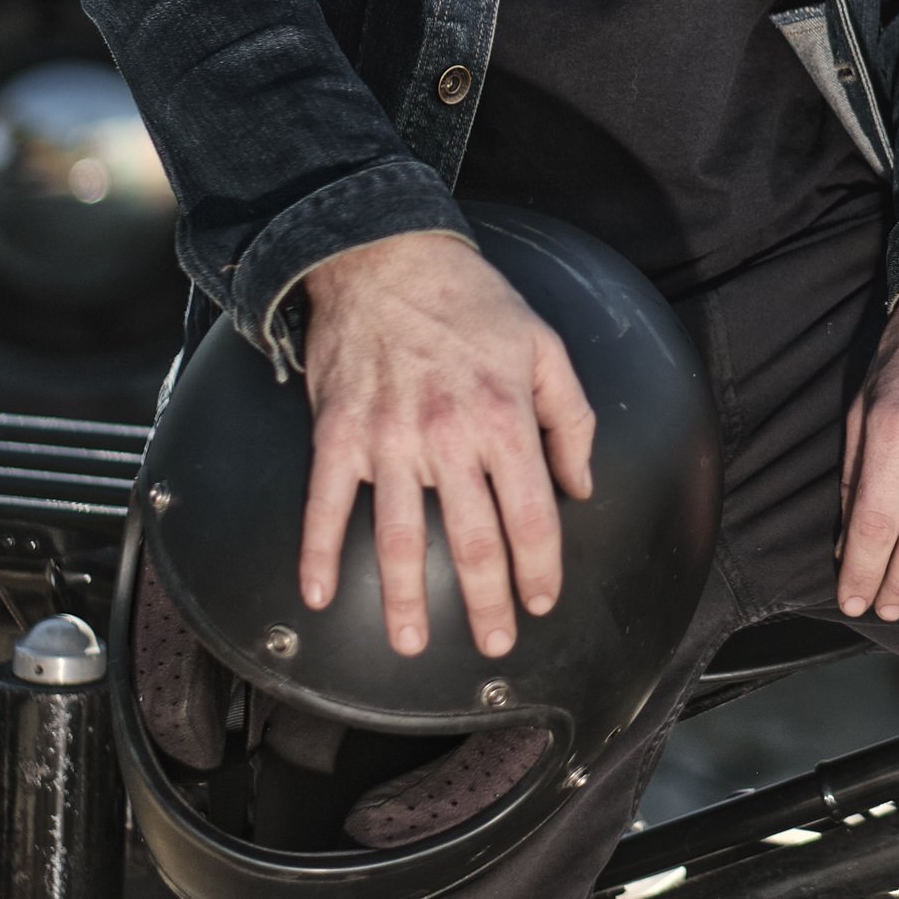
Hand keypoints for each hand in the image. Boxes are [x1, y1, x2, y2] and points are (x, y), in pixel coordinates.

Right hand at [297, 230, 595, 659]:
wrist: (387, 255)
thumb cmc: (471, 300)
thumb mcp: (544, 346)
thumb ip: (571, 419)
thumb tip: (581, 485)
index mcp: (505, 418)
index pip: (532, 515)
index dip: (540, 567)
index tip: (541, 600)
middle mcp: (450, 437)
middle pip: (472, 540)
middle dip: (487, 602)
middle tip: (494, 643)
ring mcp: (388, 439)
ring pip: (398, 537)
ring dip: (404, 600)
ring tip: (412, 643)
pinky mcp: (338, 433)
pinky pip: (325, 504)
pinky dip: (317, 553)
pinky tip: (318, 596)